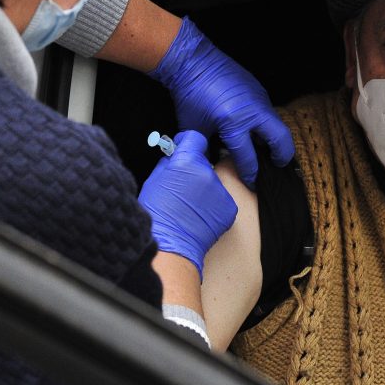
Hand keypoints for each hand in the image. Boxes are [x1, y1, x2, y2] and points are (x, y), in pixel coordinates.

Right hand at [138, 130, 236, 279]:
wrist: (170, 246)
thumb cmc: (156, 216)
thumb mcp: (154, 181)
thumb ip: (168, 163)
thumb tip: (175, 156)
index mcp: (186, 162)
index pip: (195, 138)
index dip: (187, 143)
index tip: (183, 149)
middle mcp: (207, 173)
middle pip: (204, 162)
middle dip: (194, 170)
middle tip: (182, 187)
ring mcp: (221, 191)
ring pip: (212, 183)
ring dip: (204, 189)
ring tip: (189, 207)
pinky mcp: (230, 208)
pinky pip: (221, 200)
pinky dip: (212, 206)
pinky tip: (199, 217)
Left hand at [148, 17, 294, 186]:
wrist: (192, 61)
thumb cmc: (190, 96)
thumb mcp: (195, 129)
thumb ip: (207, 149)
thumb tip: (212, 166)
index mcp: (234, 123)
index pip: (249, 157)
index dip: (251, 174)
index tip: (252, 183)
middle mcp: (253, 111)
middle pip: (280, 140)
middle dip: (282, 157)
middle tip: (277, 166)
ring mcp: (259, 98)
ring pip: (277, 124)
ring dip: (275, 140)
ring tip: (268, 152)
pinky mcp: (259, 90)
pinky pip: (268, 112)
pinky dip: (266, 125)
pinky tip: (257, 131)